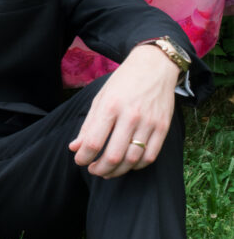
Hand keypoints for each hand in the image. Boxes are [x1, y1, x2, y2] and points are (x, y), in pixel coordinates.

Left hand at [69, 44, 179, 177]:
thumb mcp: (101, 97)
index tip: (79, 160)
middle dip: (99, 169)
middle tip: (93, 170)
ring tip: (108, 171)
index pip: (93, 142)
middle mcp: (130, 116)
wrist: (154, 66)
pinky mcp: (163, 128)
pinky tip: (127, 164)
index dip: (83, 157)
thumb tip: (75, 148)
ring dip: (117, 171)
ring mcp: (149, 123)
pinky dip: (137, 166)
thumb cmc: (123, 81)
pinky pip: (150, 156)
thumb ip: (88, 125)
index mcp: (110, 106)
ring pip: (132, 160)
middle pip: (113, 156)